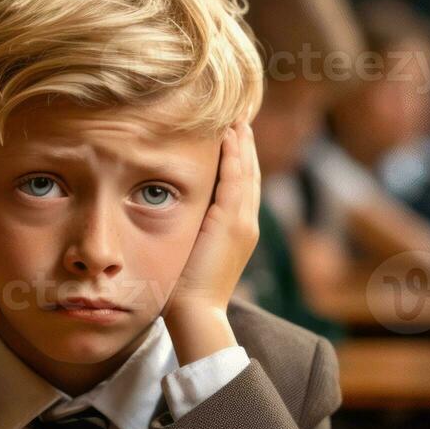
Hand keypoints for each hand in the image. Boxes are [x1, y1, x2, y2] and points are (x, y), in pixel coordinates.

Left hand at [163, 122, 259, 362]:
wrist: (195, 312)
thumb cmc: (185, 291)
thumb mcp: (191, 254)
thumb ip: (192, 233)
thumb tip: (178, 219)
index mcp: (238, 231)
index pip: (242, 187)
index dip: (240, 160)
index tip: (233, 135)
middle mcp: (246, 224)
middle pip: (250, 174)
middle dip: (246, 145)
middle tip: (240, 116)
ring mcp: (243, 222)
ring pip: (247, 171)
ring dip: (243, 142)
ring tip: (237, 117)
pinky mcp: (232, 222)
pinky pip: (238, 179)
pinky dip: (236, 154)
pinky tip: (231, 133)